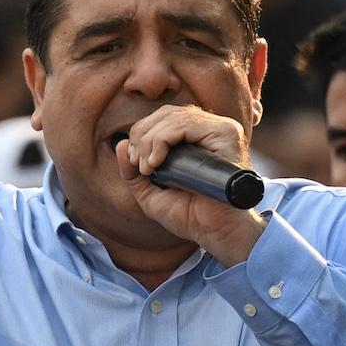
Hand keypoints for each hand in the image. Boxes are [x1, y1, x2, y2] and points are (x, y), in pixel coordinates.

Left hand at [120, 103, 264, 264]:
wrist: (214, 232)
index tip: (134, 162)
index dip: (142, 134)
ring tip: (148, 168)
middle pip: (166, 113)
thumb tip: (120, 144)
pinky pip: (187, 124)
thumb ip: (132, 174)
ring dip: (150, 140)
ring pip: (174, 117)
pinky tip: (156, 162)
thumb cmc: (189, 216)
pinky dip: (164, 139)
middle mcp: (209, 130)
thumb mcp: (151, 195)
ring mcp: (219, 129)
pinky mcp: (226, 134)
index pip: (163, 118)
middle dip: (142, 136)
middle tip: (139, 165)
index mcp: (195, 138)